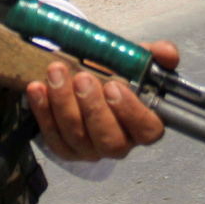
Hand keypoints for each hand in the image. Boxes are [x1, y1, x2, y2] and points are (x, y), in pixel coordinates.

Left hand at [25, 40, 176, 160]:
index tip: (114, 86)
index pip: (147, 130)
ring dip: (64, 103)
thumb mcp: (136, 60)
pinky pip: (52, 135)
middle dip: (93, 108)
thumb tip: (167, 53)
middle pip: (109, 139)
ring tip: (55, 73)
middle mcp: (119, 144)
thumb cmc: (116, 74)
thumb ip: (156, 54)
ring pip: (77, 136)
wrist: (85, 78)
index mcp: (143, 125)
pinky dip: (42, 110)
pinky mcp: (64, 148)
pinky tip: (37, 87)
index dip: (131, 112)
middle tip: (82, 78)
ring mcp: (90, 150)